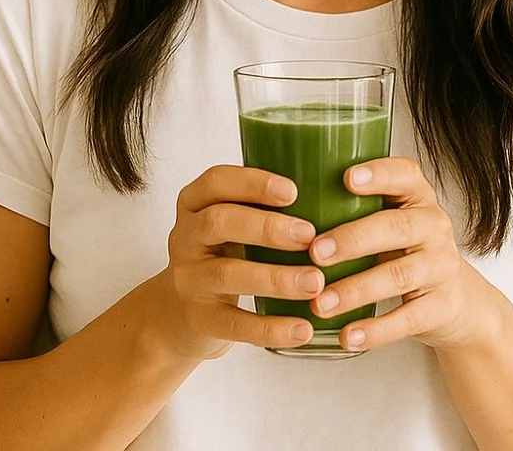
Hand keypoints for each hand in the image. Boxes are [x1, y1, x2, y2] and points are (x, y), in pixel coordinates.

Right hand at [147, 165, 326, 359]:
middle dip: (267, 228)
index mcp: (195, 204)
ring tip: (315, 282)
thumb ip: (263, 207)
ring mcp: (189, 279)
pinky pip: (235, 324)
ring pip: (228, 274)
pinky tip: (303, 329)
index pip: (216, 182)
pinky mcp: (199, 319)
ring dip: (276, 278)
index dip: (253, 183)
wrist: (179, 313)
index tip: (293, 191)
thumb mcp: (231, 224)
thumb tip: (333, 195)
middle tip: (309, 236)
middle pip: (219, 222)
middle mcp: (185, 237)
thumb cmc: (223, 255)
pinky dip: (272, 328)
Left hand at [306, 157, 484, 352]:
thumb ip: (350, 209)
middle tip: (315, 253)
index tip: (347, 178)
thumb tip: (279, 206)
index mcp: (417, 197)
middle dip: (353, 239)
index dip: (379, 174)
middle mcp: (434, 226)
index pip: (405, 174)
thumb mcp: (384, 221)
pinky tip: (347, 336)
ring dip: (355, 290)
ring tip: (320, 304)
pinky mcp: (442, 306)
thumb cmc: (401, 251)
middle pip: (397, 227)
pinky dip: (375, 330)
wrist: (450, 299)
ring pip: (398, 275)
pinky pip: (408, 318)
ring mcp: (442, 267)